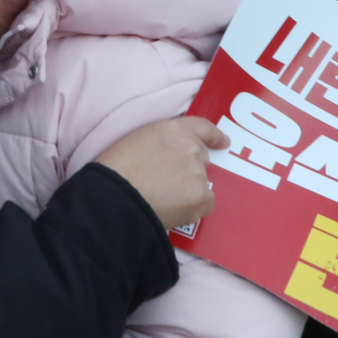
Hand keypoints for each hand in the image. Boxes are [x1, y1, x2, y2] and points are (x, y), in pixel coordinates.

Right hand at [95, 116, 226, 232]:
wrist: (114, 197)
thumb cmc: (115, 170)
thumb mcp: (136, 141)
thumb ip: (160, 144)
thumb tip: (168, 158)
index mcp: (171, 130)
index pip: (201, 127)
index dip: (214, 135)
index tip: (223, 142)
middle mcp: (190, 147)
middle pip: (201, 158)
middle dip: (191, 169)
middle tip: (170, 183)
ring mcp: (197, 172)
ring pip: (201, 182)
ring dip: (188, 189)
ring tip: (164, 199)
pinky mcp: (201, 196)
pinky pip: (206, 203)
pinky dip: (193, 208)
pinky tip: (175, 211)